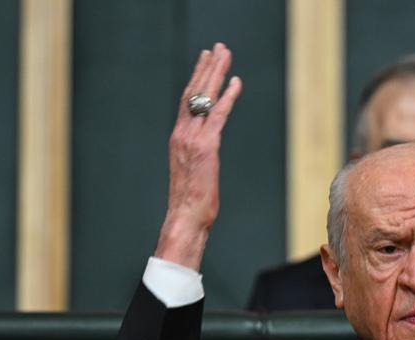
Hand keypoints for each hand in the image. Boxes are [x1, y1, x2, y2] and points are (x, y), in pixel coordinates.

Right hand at [154, 43, 242, 270]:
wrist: (185, 216)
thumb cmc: (191, 202)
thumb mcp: (193, 172)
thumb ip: (197, 156)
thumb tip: (206, 154)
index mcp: (178, 138)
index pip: (187, 101)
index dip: (196, 79)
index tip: (204, 61)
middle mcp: (182, 133)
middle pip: (194, 92)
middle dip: (206, 68)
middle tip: (217, 49)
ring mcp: (193, 139)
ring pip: (204, 98)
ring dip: (216, 74)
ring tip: (225, 55)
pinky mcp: (206, 147)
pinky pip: (218, 115)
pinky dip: (228, 97)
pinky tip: (236, 83)